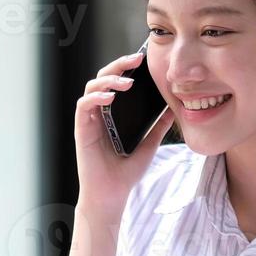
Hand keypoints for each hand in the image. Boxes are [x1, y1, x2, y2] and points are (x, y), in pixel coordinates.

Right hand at [73, 50, 175, 218]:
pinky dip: (96, 97)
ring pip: (91, 87)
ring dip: (109, 79)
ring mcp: (89, 120)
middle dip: (118, 65)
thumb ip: (158, 127)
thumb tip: (174, 109)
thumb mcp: (149, 145)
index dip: (127, 67)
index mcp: (112, 114)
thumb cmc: (126, 173)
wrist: (112, 196)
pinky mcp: (82, 130)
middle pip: (102, 77)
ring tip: (127, 82)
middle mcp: (98, 113)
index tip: (144, 59)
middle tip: (137, 59)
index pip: (116, 81)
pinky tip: (110, 96)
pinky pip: (84, 106)